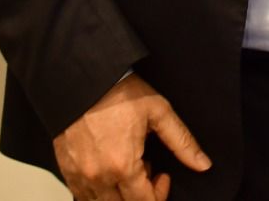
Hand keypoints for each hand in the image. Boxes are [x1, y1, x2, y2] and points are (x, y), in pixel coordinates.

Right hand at [53, 74, 210, 200]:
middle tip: (147, 170)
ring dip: (119, 195)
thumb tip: (202, 163)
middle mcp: (98, 176)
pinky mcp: (66, 169)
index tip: (163, 176)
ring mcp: (79, 175)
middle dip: (140, 195)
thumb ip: (182, 142)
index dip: (159, 194)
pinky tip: (109, 170)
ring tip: (127, 169)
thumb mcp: (159, 112)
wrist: (83, 78)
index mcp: (123, 165)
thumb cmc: (118, 92)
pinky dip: (98, 192)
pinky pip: (81, 196)